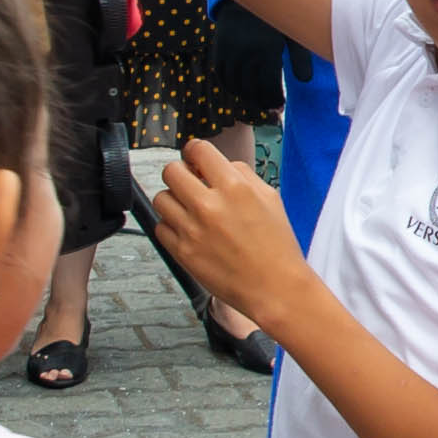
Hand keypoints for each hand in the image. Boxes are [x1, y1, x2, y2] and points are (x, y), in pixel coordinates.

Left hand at [147, 137, 312, 328]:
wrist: (274, 287)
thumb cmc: (276, 245)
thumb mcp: (270, 198)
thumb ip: (242, 174)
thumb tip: (216, 164)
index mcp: (234, 187)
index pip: (198, 150)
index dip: (195, 151)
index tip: (195, 157)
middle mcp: (209, 205)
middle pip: (171, 170)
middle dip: (182, 173)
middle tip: (192, 184)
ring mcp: (192, 229)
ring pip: (160, 198)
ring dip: (174, 199)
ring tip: (190, 209)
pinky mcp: (182, 252)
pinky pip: (160, 226)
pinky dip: (172, 226)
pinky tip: (189, 230)